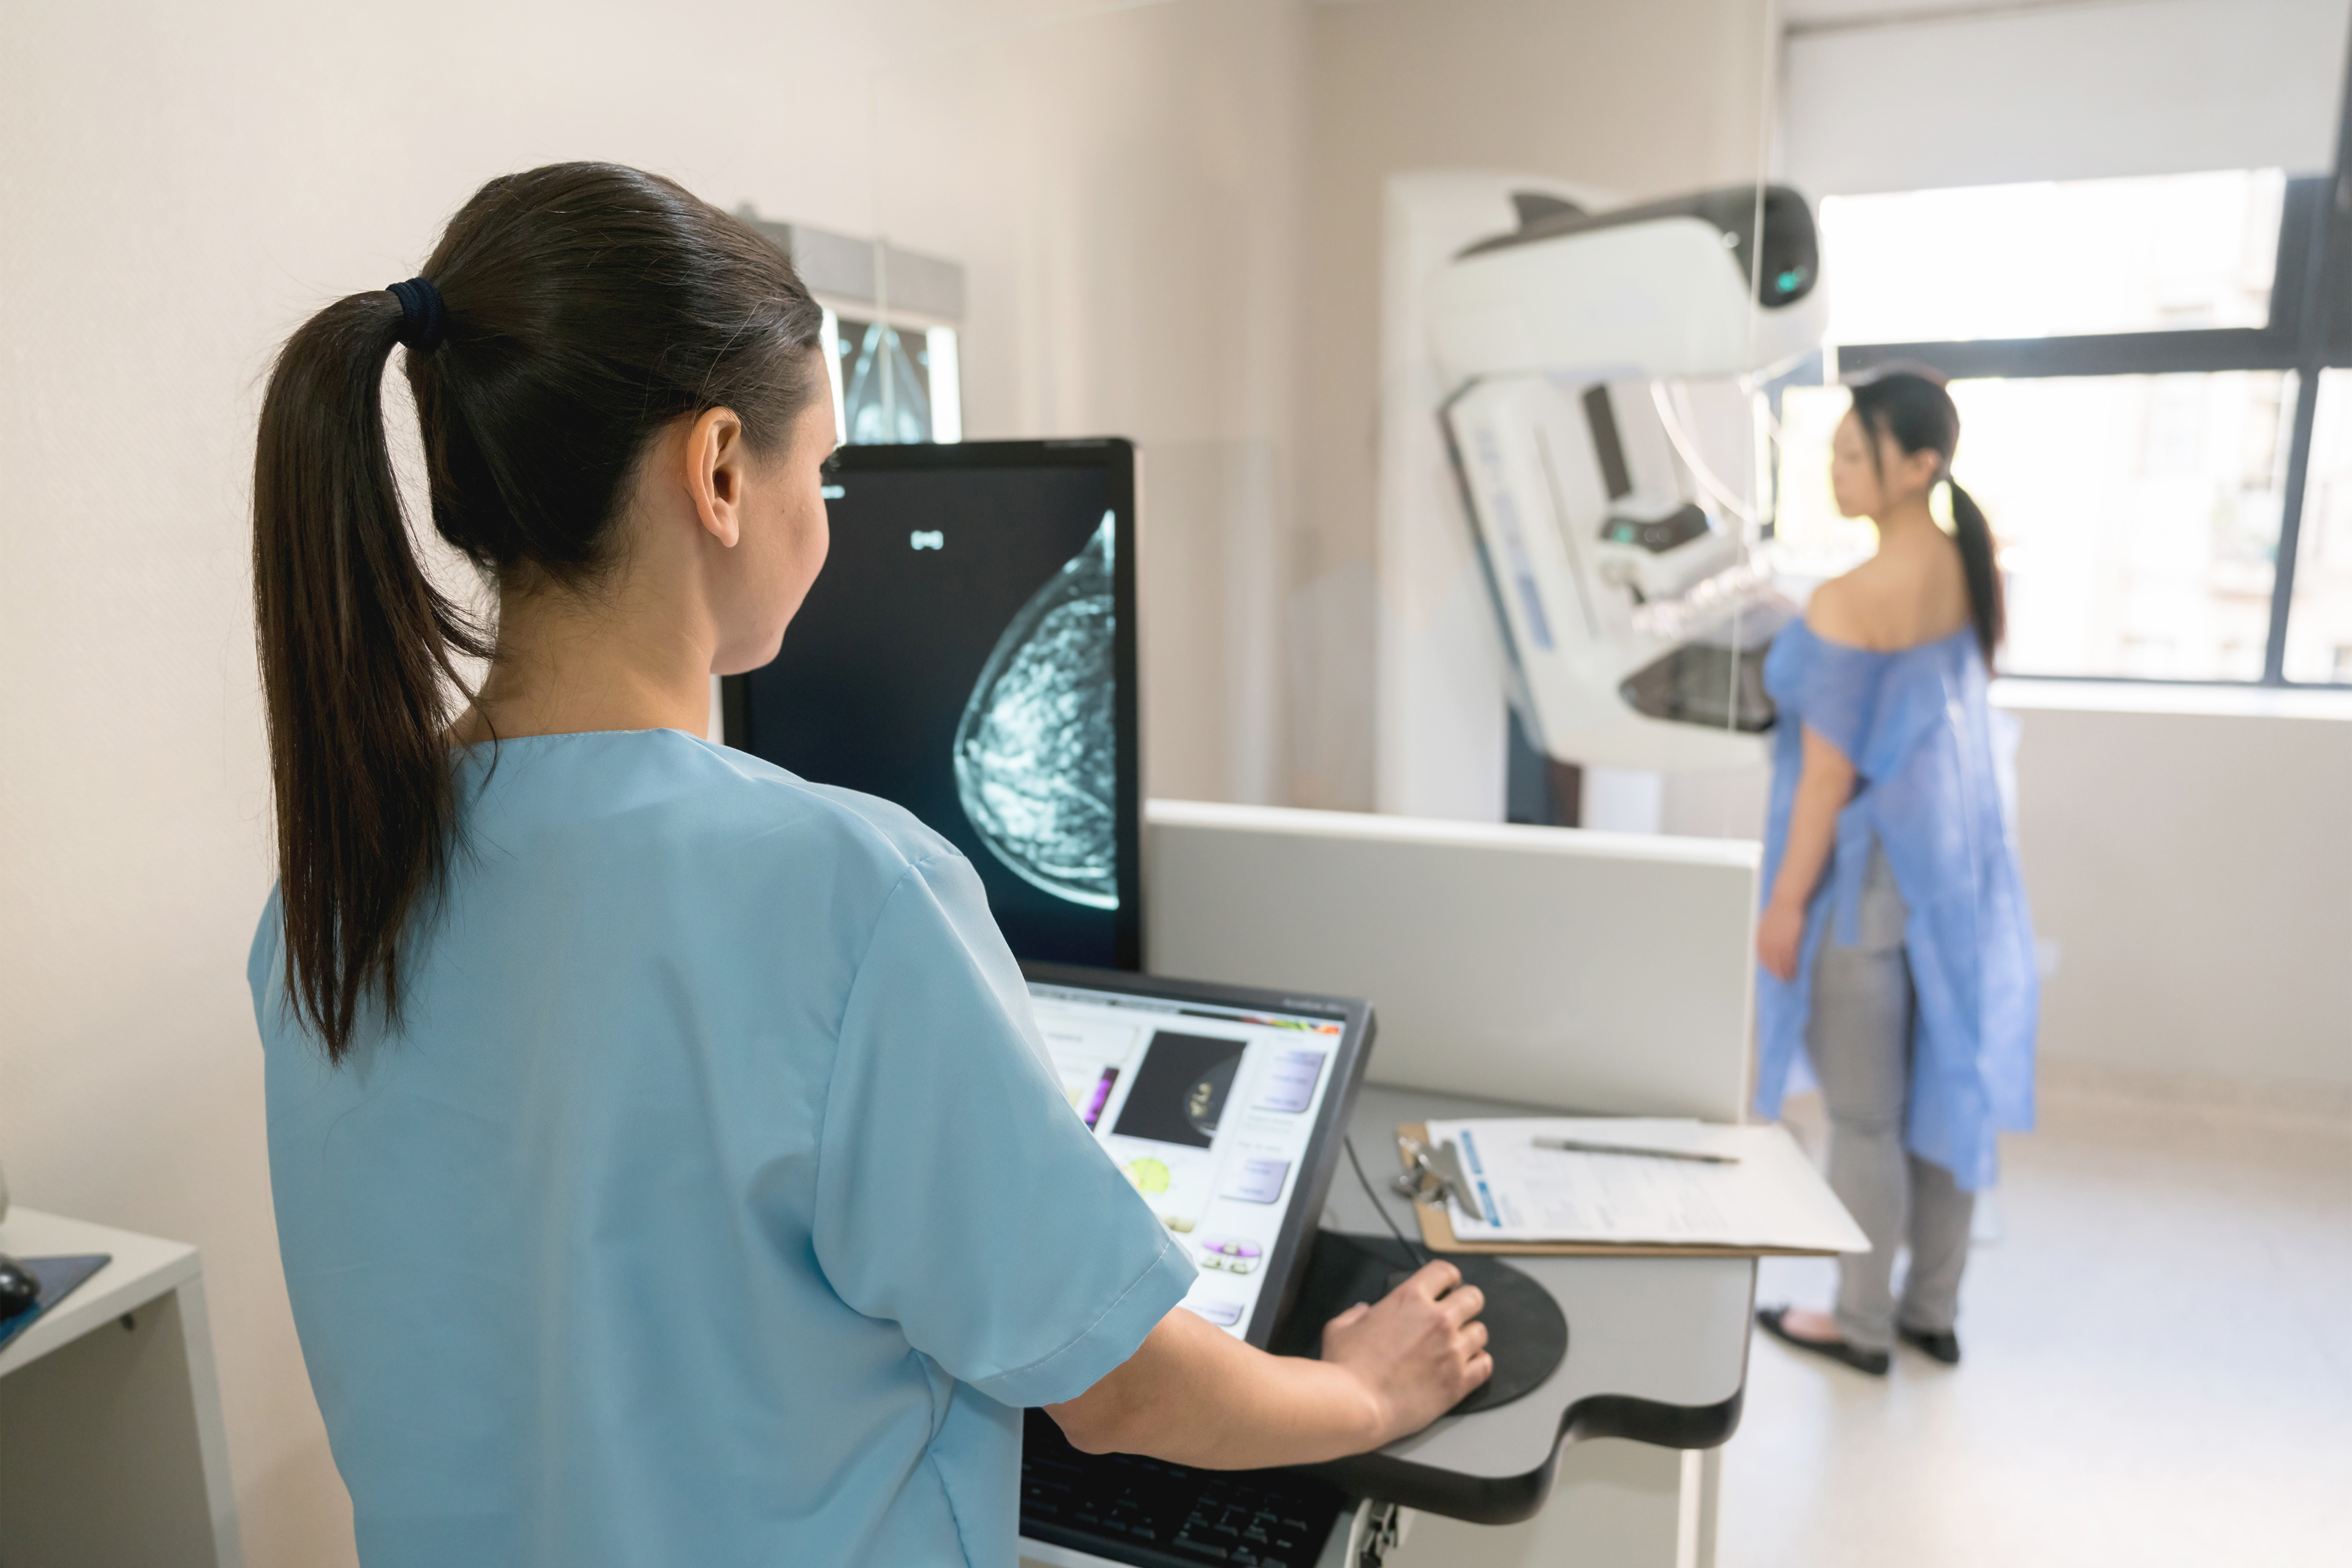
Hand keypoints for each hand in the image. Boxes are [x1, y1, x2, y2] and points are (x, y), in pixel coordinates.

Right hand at [1320, 1260, 1491, 1443]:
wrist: (1357, 1405)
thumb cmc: (1346, 1368)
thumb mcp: (1339, 1328)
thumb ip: (1354, 1314)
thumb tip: (1363, 1312)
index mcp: (1409, 1299)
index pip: (1444, 1272)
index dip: (1448, 1278)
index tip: (1449, 1286)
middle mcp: (1437, 1320)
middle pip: (1473, 1298)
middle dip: (1465, 1303)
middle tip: (1457, 1314)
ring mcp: (1452, 1350)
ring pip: (1481, 1332)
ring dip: (1470, 1337)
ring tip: (1457, 1346)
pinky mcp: (1459, 1381)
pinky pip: (1485, 1365)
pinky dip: (1478, 1364)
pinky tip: (1467, 1367)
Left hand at [1756, 899, 1804, 981]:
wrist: (1786, 901)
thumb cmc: (1779, 910)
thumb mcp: (1767, 923)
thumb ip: (1766, 935)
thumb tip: (1768, 944)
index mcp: (1759, 937)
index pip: (1761, 957)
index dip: (1767, 966)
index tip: (1772, 971)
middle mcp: (1766, 942)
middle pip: (1770, 963)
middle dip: (1775, 973)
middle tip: (1782, 979)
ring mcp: (1777, 943)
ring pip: (1780, 963)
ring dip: (1784, 973)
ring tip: (1789, 978)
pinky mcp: (1788, 943)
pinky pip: (1789, 959)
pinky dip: (1791, 967)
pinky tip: (1794, 971)